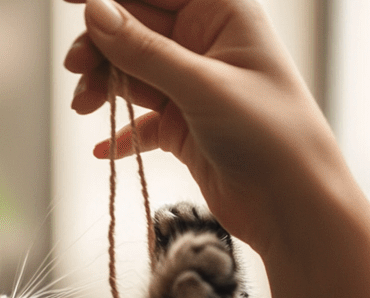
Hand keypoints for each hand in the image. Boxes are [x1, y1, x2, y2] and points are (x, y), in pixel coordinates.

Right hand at [63, 0, 344, 254]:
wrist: (293, 206)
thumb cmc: (270, 135)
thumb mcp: (202, 86)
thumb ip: (145, 50)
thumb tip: (95, 10)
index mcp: (221, 12)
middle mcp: (205, 44)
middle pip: (135, 28)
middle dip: (100, 44)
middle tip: (77, 69)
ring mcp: (192, 87)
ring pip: (132, 73)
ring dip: (104, 86)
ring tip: (85, 106)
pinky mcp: (184, 128)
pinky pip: (141, 120)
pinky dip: (120, 132)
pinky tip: (100, 148)